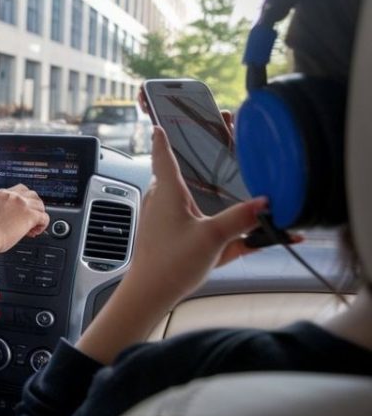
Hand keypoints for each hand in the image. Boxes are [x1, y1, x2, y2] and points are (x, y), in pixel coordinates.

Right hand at [0, 184, 49, 255]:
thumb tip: (2, 217)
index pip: (13, 193)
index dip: (18, 204)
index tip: (17, 214)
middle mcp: (9, 195)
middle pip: (28, 193)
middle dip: (30, 205)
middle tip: (27, 217)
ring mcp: (20, 203)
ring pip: (38, 203)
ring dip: (37, 213)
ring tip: (33, 225)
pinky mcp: (29, 215)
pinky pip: (44, 217)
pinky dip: (42, 224)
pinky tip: (36, 230)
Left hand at [75, 127, 265, 364]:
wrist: (149, 294)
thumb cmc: (169, 264)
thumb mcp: (212, 239)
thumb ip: (240, 220)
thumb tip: (266, 202)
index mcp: (168, 192)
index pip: (164, 155)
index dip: (165, 137)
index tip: (162, 121)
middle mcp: (163, 200)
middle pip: (181, 172)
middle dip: (196, 160)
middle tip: (213, 146)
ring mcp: (166, 218)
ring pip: (189, 196)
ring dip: (205, 189)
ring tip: (226, 180)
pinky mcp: (173, 235)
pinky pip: (196, 222)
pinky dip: (210, 221)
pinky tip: (236, 230)